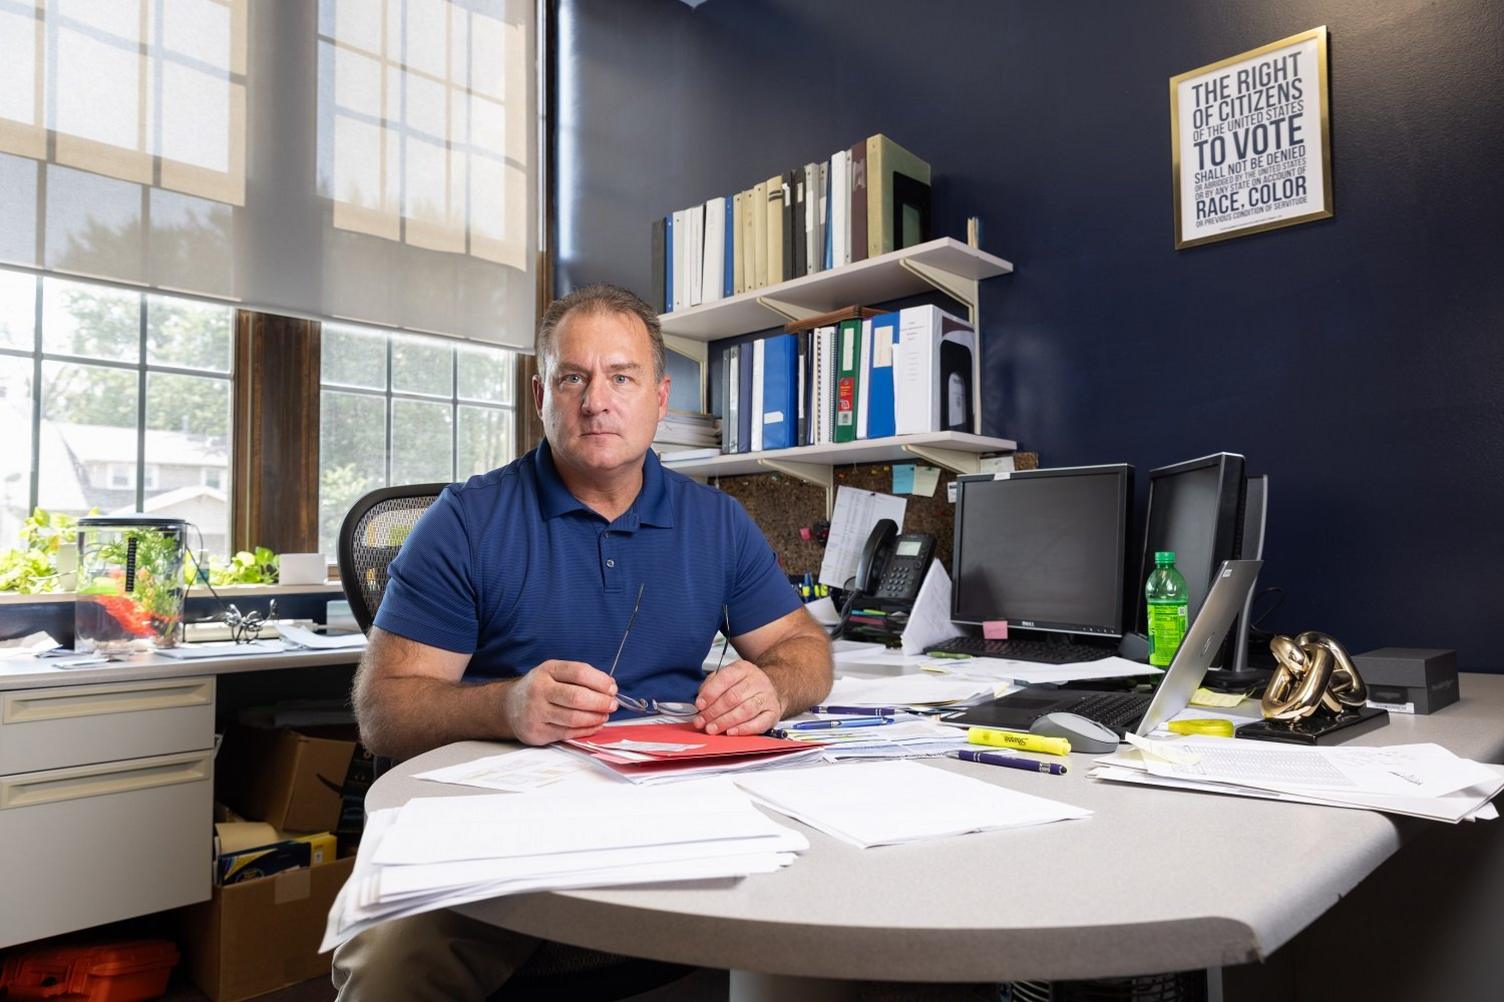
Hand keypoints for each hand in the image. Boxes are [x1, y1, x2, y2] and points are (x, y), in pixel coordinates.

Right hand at [503, 660, 617, 745]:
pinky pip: (568, 733)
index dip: (600, 681)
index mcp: (547, 670)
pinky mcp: (537, 732)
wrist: (509, 707)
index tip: (612, 688)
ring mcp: (536, 712)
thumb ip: (579, 677)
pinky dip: (586, 730)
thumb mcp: (554, 673)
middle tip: (612, 704)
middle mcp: (539, 690)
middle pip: (577, 697)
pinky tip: (594, 725)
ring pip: (574, 718)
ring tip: (604, 715)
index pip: (579, 672)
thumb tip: (609, 687)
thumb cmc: (540, 688)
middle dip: (601, 702)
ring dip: (595, 718)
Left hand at [693, 660, 783, 735]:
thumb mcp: (727, 677)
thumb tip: (701, 701)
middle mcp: (757, 681)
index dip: (711, 693)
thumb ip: (711, 686)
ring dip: (725, 721)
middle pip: (734, 697)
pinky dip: (743, 729)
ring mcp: (767, 697)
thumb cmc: (745, 684)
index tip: (700, 705)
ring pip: (745, 711)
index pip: (726, 678)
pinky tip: (731, 732)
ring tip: (712, 728)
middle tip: (702, 721)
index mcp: (743, 669)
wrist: (772, 687)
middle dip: (714, 711)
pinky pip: (759, 723)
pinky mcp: (773, 713)